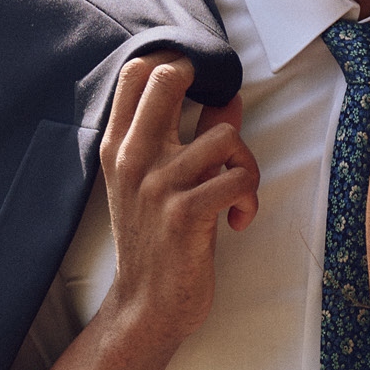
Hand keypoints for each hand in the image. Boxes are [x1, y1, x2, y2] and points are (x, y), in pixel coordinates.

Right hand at [100, 54, 258, 352]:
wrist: (147, 304)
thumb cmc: (159, 240)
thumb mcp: (161, 184)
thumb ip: (191, 137)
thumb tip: (230, 97)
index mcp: (119, 146)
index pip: (136, 74)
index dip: (176, 64)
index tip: (205, 92)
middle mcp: (133, 157)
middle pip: (169, 78)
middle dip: (211, 92)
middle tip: (225, 139)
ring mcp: (156, 184)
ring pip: (225, 136)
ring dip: (246, 167)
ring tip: (238, 196)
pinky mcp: (184, 214)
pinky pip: (239, 179)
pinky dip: (250, 199)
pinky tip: (239, 220)